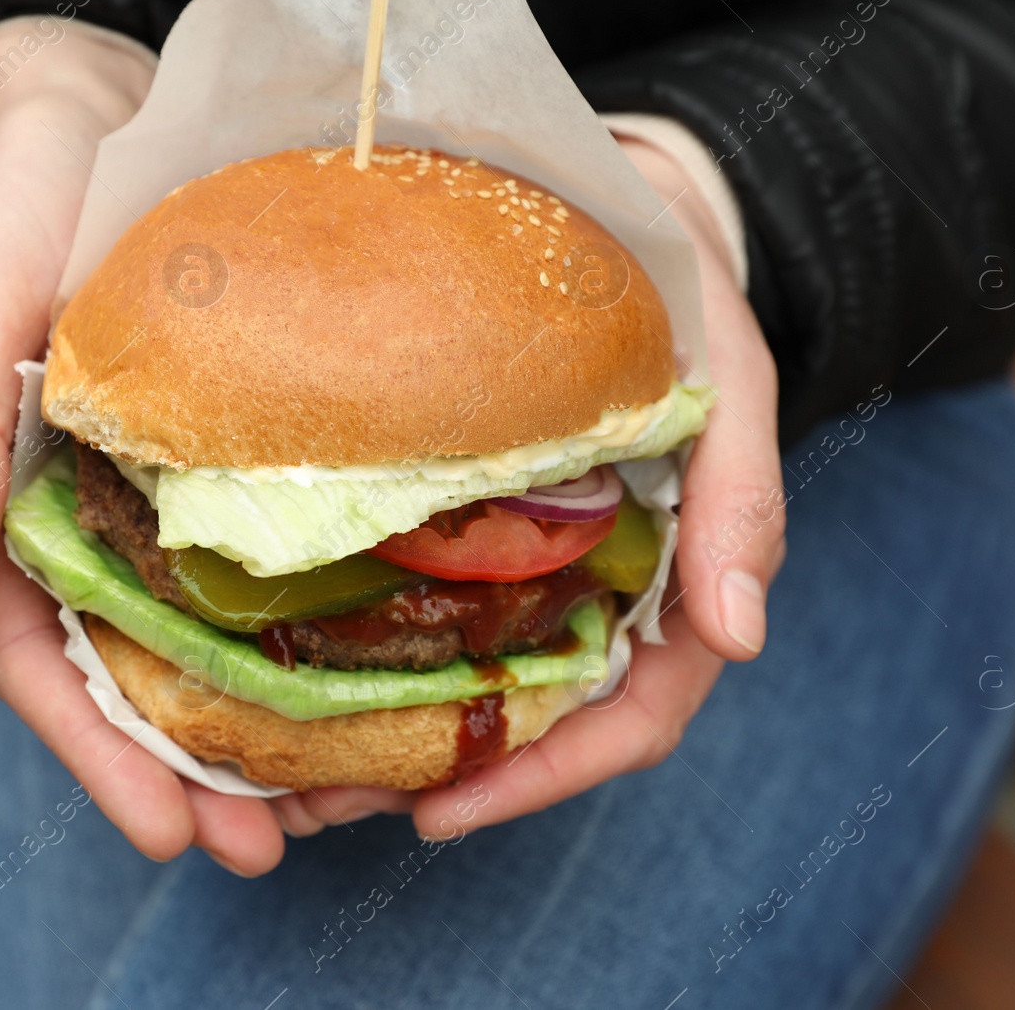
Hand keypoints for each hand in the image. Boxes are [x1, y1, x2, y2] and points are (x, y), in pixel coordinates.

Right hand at [0, 26, 284, 874]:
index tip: (175, 833)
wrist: (92, 124)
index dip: (103, 756)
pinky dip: (310, 630)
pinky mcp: (231, 464)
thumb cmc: (17, 209)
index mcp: (7, 514)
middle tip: (283, 848)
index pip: (43, 665)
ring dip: (267, 728)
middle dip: (201, 775)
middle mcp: (86, 529)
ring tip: (348, 795)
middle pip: (137, 681)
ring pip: (208, 643)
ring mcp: (161, 504)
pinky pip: (269, 564)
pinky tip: (376, 670)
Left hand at [272, 138, 784, 838]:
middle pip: (526, 725)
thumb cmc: (681, 288)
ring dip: (375, 736)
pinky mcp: (466, 515)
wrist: (613, 201)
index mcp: (673, 579)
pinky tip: (273, 659)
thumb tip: (742, 634)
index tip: (440, 815)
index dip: (544, 777)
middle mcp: (596, 588)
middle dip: (428, 779)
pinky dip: (355, 647)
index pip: (628, 717)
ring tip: (271, 770)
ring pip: (461, 682)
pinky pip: (414, 601)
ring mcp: (529, 558)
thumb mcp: (732, 375)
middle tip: (316, 809)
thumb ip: (743, 497)